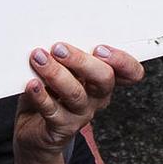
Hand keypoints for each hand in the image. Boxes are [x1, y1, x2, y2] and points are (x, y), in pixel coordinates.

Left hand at [16, 43, 144, 158]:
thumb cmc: (49, 91)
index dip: (123, 61)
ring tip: (39, 58)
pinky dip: (41, 95)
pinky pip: (53, 111)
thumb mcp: (62, 69)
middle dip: (81, 61)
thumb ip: (65, 54)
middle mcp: (97, 97)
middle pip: (104, 79)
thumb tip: (51, 32)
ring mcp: (81, 114)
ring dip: (56, 73)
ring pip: (76, 94)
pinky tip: (32, 84)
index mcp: (103, 79)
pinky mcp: (61, 127)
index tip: (100, 48)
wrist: (34, 130)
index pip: (131, 72)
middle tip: (58, 48)